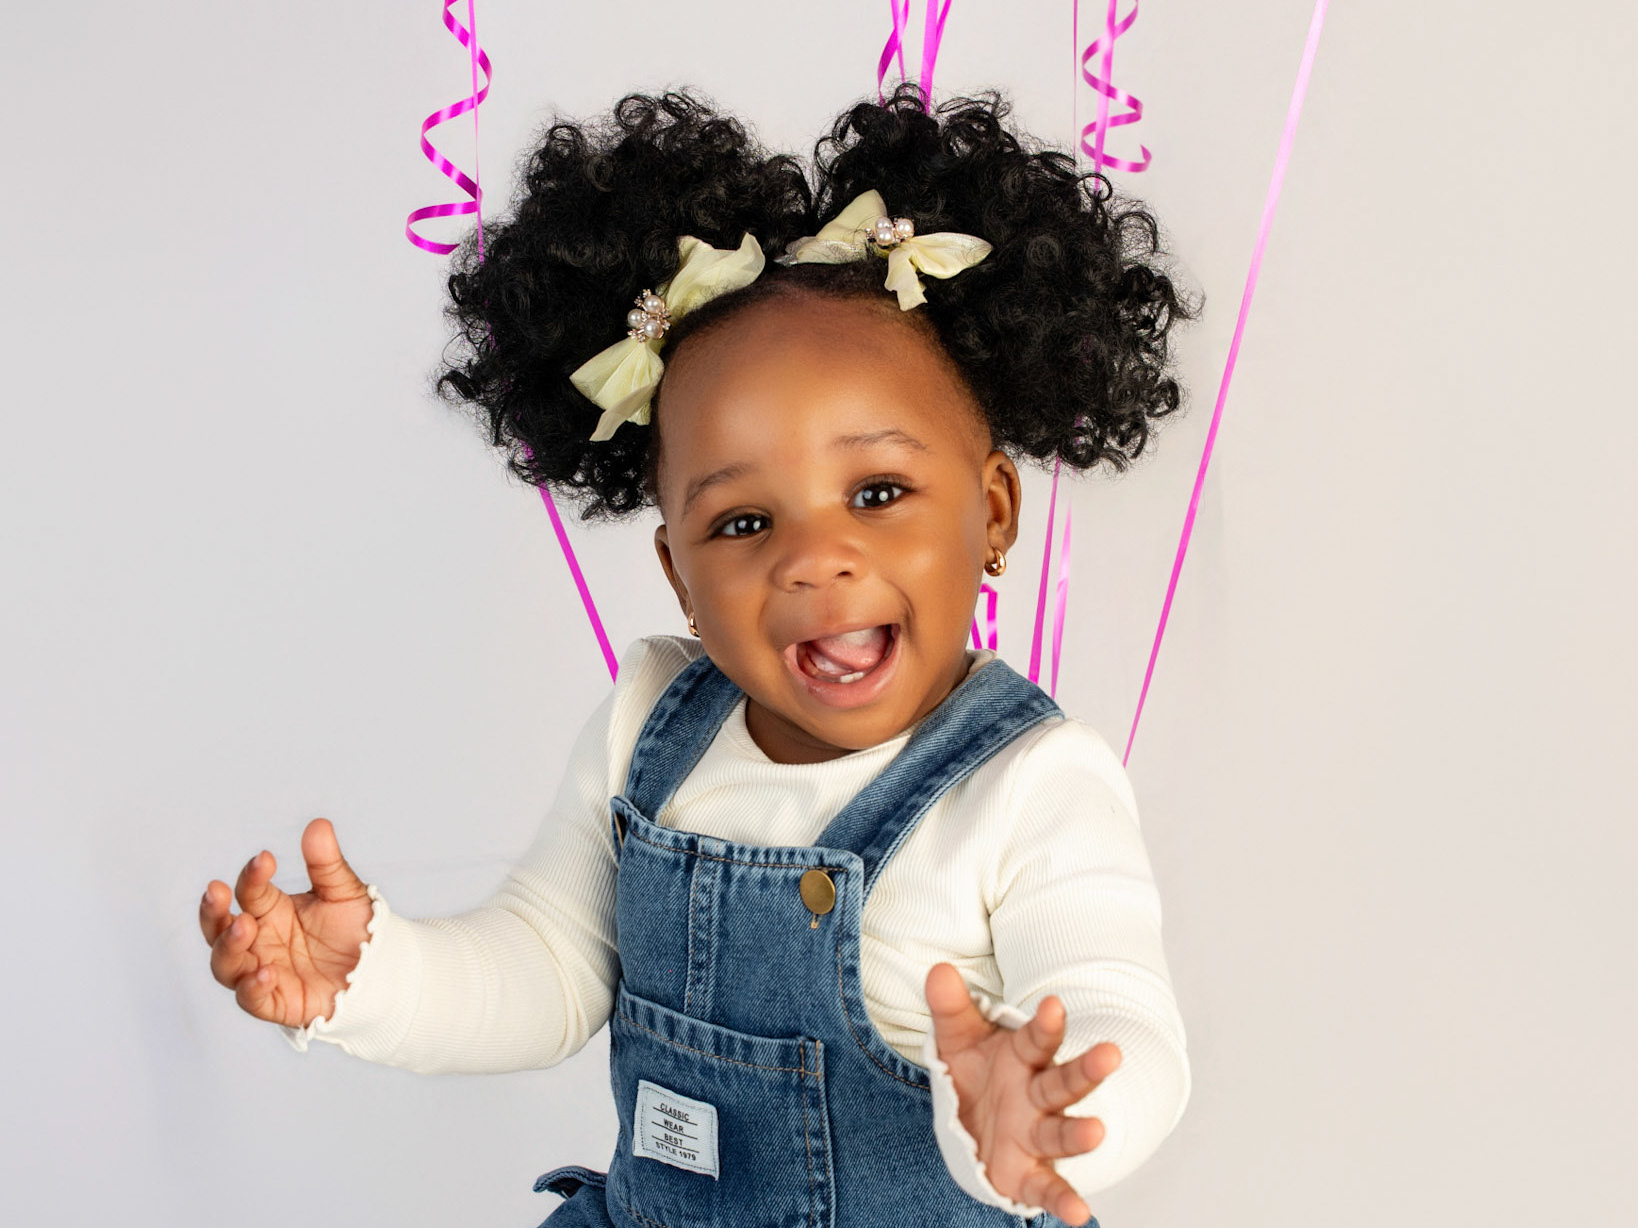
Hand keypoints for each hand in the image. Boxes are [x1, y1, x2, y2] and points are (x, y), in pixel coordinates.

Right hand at [199, 818, 373, 1028]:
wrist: (380, 970)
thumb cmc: (355, 929)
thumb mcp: (344, 893)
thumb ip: (327, 863)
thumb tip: (319, 824)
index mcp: (270, 909)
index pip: (249, 889)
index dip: (252, 874)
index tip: (266, 858)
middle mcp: (259, 940)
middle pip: (219, 928)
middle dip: (213, 911)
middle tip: (217, 892)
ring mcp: (262, 970)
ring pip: (225, 964)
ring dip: (228, 946)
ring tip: (245, 927)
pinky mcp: (274, 1002)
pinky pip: (251, 999)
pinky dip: (252, 987)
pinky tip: (266, 972)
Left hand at [925, 962, 1121, 1225]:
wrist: (970, 1121)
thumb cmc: (974, 1072)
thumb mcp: (956, 1037)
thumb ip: (950, 1007)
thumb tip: (938, 970)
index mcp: (1024, 1058)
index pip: (1038, 1039)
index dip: (1045, 1023)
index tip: (1051, 1005)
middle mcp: (1037, 1097)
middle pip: (1063, 1083)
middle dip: (1085, 1069)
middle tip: (1111, 1053)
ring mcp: (1035, 1136)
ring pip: (1060, 1133)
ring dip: (1079, 1133)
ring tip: (1097, 1130)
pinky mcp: (1028, 1175)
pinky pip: (1048, 1189)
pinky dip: (1064, 1202)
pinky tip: (1080, 1216)